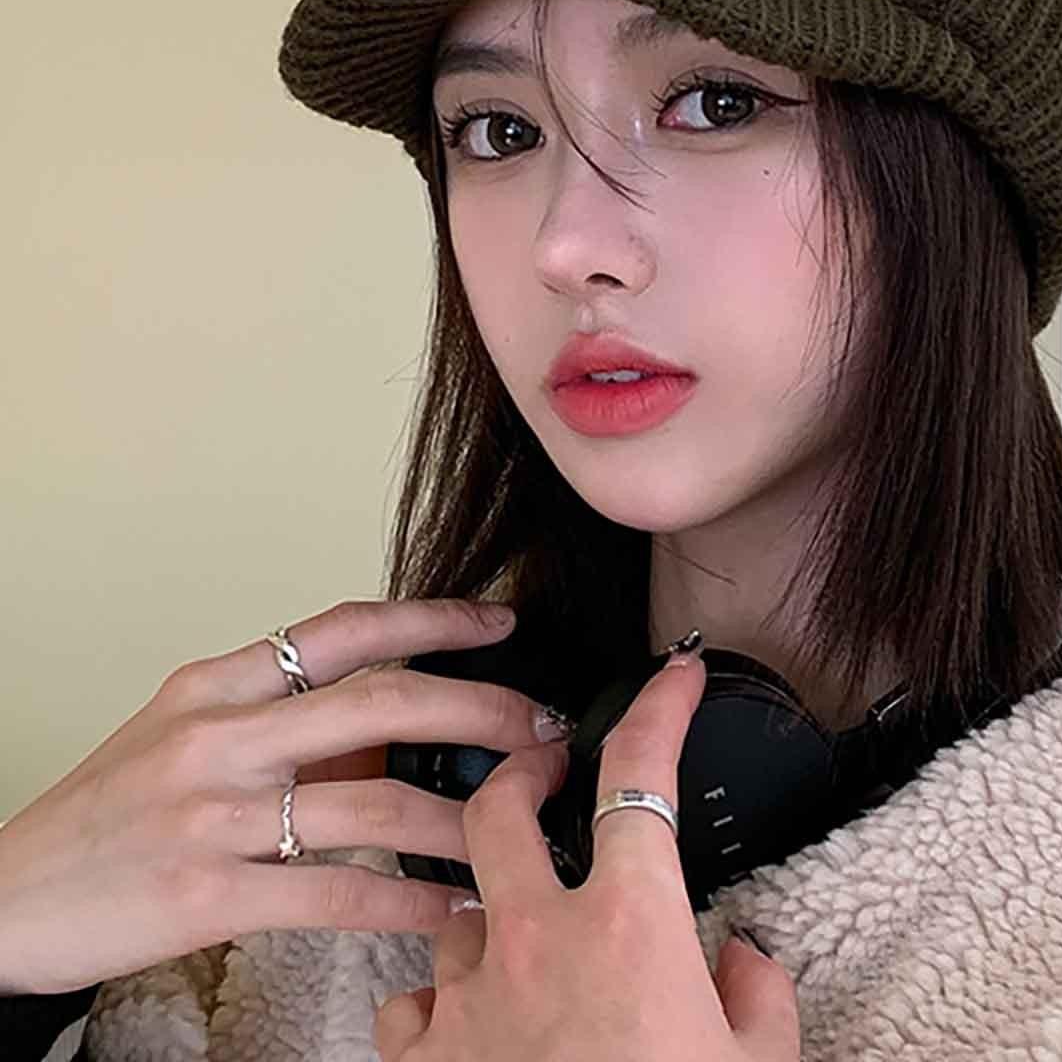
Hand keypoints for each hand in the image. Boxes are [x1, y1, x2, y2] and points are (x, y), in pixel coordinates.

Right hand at [0, 599, 561, 995]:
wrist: (5, 901)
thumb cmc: (106, 815)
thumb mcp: (184, 734)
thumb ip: (280, 717)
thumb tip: (396, 719)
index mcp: (216, 683)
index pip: (343, 628)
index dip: (431, 618)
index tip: (500, 622)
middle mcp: (220, 734)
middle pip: (381, 702)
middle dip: (479, 710)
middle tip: (542, 725)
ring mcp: (214, 813)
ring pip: (375, 801)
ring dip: (465, 817)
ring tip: (521, 823)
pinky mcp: (208, 894)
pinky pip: (337, 891)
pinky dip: (410, 902)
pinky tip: (456, 909)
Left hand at [372, 648, 801, 1061]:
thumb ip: (757, 993)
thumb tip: (749, 959)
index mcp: (629, 922)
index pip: (642, 777)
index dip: (661, 708)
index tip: (678, 676)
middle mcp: (538, 941)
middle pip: (500, 806)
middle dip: (519, 769)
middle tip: (543, 766)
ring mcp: (471, 1001)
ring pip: (453, 905)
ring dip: (484, 902)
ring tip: (514, 923)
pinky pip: (412, 1004)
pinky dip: (437, 999)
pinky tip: (464, 1016)